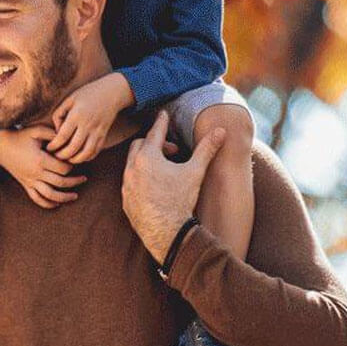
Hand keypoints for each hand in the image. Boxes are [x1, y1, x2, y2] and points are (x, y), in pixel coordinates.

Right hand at [0, 126, 86, 209]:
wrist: (0, 146)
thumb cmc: (20, 136)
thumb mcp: (36, 131)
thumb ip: (52, 133)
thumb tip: (68, 136)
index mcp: (40, 160)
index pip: (63, 168)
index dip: (72, 166)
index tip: (74, 161)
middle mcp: (36, 173)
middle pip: (60, 182)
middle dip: (74, 182)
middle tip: (84, 179)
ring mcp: (30, 180)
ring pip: (50, 195)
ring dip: (64, 197)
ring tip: (75, 196)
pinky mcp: (25, 184)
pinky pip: (37, 198)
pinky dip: (47, 204)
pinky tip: (57, 204)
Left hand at [49, 73, 132, 162]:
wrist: (112, 93)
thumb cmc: (87, 94)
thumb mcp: (69, 100)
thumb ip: (59, 114)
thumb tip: (56, 132)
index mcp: (77, 115)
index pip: (63, 136)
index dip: (54, 145)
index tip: (48, 148)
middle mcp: (88, 125)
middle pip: (73, 148)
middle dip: (62, 155)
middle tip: (56, 156)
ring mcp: (98, 131)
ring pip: (86, 153)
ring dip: (75, 159)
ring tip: (67, 159)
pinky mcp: (104, 135)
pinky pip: (96, 151)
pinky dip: (87, 157)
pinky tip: (79, 157)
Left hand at [122, 111, 227, 261]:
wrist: (166, 231)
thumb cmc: (180, 200)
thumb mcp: (195, 172)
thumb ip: (206, 149)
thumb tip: (221, 130)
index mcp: (147, 157)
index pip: (154, 133)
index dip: (161, 122)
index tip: (163, 114)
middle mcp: (132, 168)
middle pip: (139, 146)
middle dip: (154, 143)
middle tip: (172, 150)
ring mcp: (126, 184)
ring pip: (132, 163)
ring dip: (146, 160)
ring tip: (165, 167)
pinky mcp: (125, 199)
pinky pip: (130, 181)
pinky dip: (140, 177)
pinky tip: (154, 185)